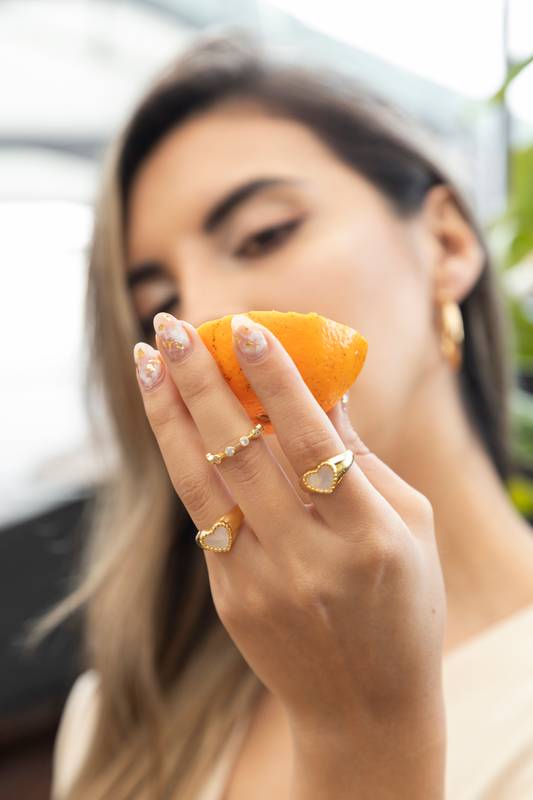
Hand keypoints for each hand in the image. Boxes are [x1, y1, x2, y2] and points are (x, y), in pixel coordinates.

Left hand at [133, 312, 446, 745]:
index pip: (312, 439)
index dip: (276, 380)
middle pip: (241, 451)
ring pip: (201, 481)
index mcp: (369, 534)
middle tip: (174, 323)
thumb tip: (322, 384)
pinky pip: (204, 517)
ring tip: (147, 358)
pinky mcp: (230, 600)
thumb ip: (361, 455)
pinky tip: (173, 419)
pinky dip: (187, 461)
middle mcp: (309, 558)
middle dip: (201, 379)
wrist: (366, 709)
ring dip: (169, 413)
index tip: (245, 328)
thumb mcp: (410, 524)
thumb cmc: (402, 604)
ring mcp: (262, 583)